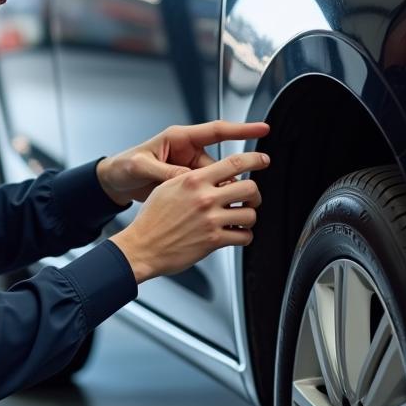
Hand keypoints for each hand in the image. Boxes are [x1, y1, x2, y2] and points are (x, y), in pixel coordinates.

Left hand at [96, 119, 269, 205]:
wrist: (115, 183)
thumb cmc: (124, 167)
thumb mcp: (141, 167)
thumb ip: (165, 172)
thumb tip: (187, 179)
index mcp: (179, 139)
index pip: (216, 131)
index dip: (242, 130)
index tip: (263, 129)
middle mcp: (188, 151)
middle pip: (221, 163)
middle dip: (234, 177)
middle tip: (247, 191)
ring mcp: (189, 168)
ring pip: (218, 181)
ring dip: (223, 194)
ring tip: (224, 208)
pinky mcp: (188, 184)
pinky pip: (208, 191)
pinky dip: (213, 202)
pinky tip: (215, 212)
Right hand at [109, 151, 269, 282]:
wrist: (141, 247)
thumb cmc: (151, 220)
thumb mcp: (167, 188)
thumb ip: (192, 179)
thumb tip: (211, 175)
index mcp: (194, 180)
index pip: (233, 162)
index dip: (255, 159)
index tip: (263, 160)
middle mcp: (205, 198)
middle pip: (249, 187)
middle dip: (255, 194)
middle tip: (251, 199)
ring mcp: (211, 220)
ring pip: (250, 214)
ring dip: (249, 217)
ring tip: (241, 220)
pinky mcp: (213, 241)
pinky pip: (243, 236)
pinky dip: (244, 236)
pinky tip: (236, 235)